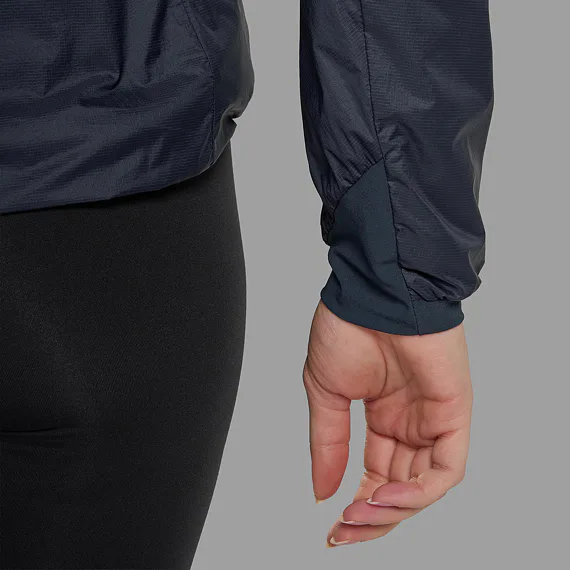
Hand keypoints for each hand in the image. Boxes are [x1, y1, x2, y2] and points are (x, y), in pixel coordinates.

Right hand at [303, 301, 472, 546]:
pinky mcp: (453, 412)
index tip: (334, 525)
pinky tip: (385, 497)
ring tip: (358, 516)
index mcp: (383, 417)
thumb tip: (321, 490)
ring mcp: (433, 419)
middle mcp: (411, 423)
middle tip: (344, 531)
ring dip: (391, 510)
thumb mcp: (325, 393)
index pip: (376, 475)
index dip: (357, 505)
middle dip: (372, 517)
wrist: (371, 292)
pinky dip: (418, 492)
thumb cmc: (348, 328)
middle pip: (400, 489)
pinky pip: (446, 468)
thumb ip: (327, 443)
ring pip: (423, 486)